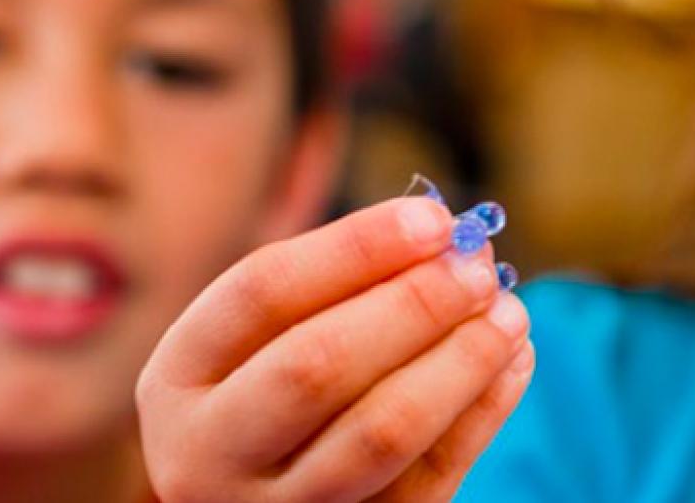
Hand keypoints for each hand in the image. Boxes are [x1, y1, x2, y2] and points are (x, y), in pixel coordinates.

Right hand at [136, 197, 533, 502]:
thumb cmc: (270, 395)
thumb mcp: (265, 339)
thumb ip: (340, 283)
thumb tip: (446, 235)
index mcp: (180, 377)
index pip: (263, 292)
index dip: (356, 247)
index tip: (433, 217)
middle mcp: (208, 454)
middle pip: (316, 366)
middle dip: (412, 305)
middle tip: (476, 266)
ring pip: (380, 433)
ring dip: (460, 361)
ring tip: (509, 312)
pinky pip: (429, 478)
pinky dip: (483, 412)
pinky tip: (514, 361)